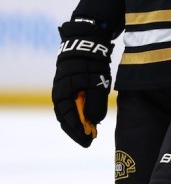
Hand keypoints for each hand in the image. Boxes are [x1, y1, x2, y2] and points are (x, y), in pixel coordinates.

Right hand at [52, 17, 113, 146]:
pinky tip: (88, 117)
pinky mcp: (70, 84)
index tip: (87, 141)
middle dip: (77, 130)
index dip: (77, 131)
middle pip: (66, 117)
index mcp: (63, 94)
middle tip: (88, 141)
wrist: (87, 42)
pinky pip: (72, 103)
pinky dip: (79, 112)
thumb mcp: (97, 84)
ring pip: (69, 110)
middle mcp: (60, 93)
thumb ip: (95, 103)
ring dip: (78, 122)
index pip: (67, 119)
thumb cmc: (91, 63)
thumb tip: (94, 122)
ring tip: (89, 132)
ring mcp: (64, 88)